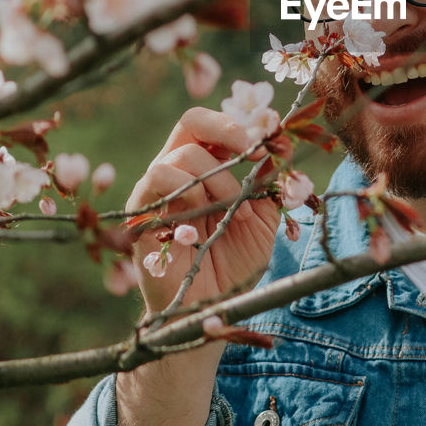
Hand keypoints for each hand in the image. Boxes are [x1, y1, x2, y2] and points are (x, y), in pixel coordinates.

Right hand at [127, 107, 281, 316]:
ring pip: (183, 152)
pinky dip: (188, 188)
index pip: (216, 124)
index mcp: (208, 166)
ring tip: (236, 212)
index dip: (243, 125)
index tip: (268, 146)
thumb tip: (282, 143)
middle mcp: (180, 170)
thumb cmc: (235, 260)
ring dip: (219, 179)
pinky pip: (157, 175)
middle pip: (192, 120)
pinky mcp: (143, 211)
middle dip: (227, 130)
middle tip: (251, 154)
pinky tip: (204, 214)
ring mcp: (159, 189)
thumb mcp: (264, 217)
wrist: (212, 305)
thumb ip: (269, 181)